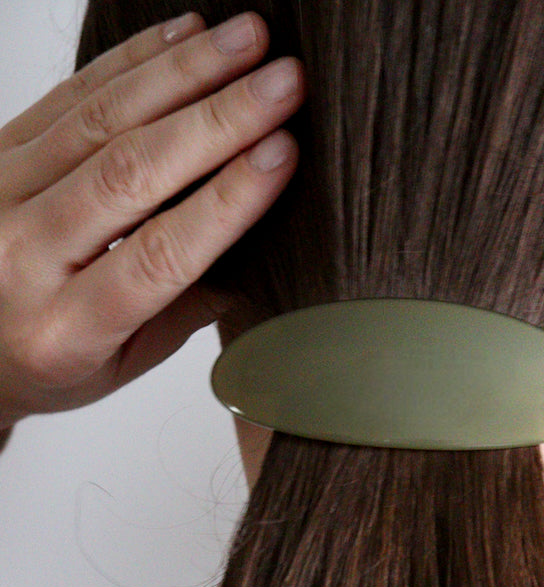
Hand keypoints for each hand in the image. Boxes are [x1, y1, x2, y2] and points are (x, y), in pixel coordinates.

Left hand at [0, 10, 304, 428]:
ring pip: (101, 118)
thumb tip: (263, 245)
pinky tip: (190, 34)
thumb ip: (185, 309)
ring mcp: (2, 194)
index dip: (225, 200)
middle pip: (129, 173)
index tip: (282, 154)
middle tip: (283, 83)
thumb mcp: (121, 363)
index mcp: (65, 331)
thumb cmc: (53, 360)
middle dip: (218, 120)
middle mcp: (22, 258)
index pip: (159, 256)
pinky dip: (135, 57)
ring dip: (185, 71)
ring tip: (251, 39)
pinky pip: (72, 91)